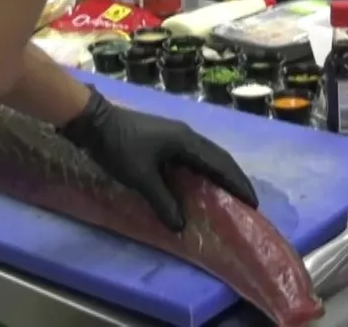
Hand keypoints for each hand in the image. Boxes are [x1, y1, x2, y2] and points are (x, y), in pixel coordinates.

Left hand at [57, 91, 258, 230]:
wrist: (95, 122)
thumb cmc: (120, 147)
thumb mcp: (141, 178)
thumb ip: (163, 201)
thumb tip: (181, 225)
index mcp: (186, 141)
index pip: (220, 164)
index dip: (237, 183)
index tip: (252, 201)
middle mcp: (187, 135)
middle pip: (218, 157)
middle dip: (234, 179)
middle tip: (248, 201)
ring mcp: (176, 134)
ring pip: (207, 156)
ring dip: (220, 174)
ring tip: (230, 194)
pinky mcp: (166, 138)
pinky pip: (194, 156)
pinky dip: (205, 170)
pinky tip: (202, 184)